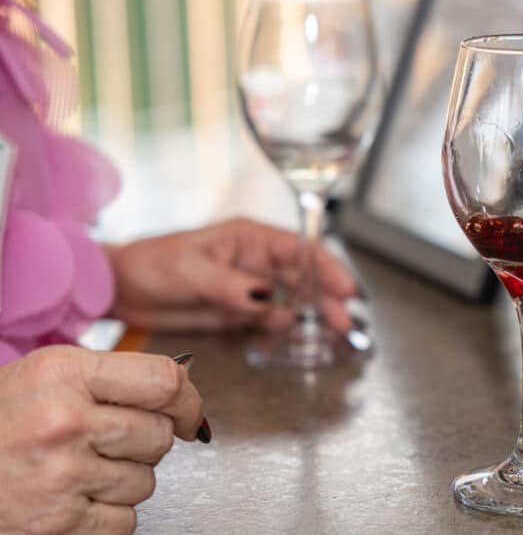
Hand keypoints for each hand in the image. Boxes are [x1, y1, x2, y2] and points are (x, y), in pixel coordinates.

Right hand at [0, 346, 203, 533]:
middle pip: (159, 435)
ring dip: (124, 480)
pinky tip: (74, 499)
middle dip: (146, 443)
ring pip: (145, 480)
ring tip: (79, 470)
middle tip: (109, 443)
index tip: (189, 413)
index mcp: (64, 374)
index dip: (188, 400)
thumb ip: (112, 379)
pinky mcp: (57, 524)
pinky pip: (124, 520)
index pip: (164, 381)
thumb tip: (181, 392)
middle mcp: (64, 422)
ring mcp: (60, 475)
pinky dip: (109, 515)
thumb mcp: (46, 377)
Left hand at [106, 218, 357, 333]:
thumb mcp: (191, 270)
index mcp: (249, 239)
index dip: (326, 267)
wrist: (121, 291)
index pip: (299, 249)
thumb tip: (267, 297)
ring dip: (309, 316)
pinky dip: (282, 330)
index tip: (345, 289)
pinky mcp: (238, 312)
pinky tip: (289, 339)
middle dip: (326, 298)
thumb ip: (231, 285)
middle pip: (303, 278)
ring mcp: (249, 288)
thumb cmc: (151, 264)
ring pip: (291, 301)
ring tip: (326, 335)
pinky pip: (269, 321)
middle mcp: (256, 262)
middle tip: (343, 322)